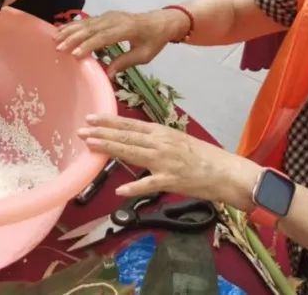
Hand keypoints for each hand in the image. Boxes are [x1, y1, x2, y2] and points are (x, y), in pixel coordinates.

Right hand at [54, 8, 186, 74]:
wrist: (161, 21)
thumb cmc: (154, 41)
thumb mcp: (144, 55)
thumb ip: (125, 62)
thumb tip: (108, 74)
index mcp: (125, 29)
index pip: (103, 37)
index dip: (88, 45)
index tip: (74, 54)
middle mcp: (114, 20)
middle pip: (91, 28)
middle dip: (73, 37)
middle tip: (58, 47)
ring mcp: (109, 16)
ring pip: (86, 23)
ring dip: (70, 30)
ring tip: (55, 38)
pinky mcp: (105, 16)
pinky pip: (87, 20)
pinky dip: (74, 25)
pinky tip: (62, 29)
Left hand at [79, 115, 257, 208]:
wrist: (226, 171)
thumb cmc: (202, 156)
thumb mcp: (176, 140)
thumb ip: (155, 140)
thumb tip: (134, 139)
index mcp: (161, 132)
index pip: (130, 124)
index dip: (109, 121)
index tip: (91, 118)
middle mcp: (161, 143)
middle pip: (126, 136)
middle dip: (102, 133)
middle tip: (81, 131)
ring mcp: (165, 161)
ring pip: (132, 153)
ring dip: (110, 149)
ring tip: (91, 146)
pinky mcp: (172, 180)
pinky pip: (150, 184)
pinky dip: (135, 187)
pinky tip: (120, 190)